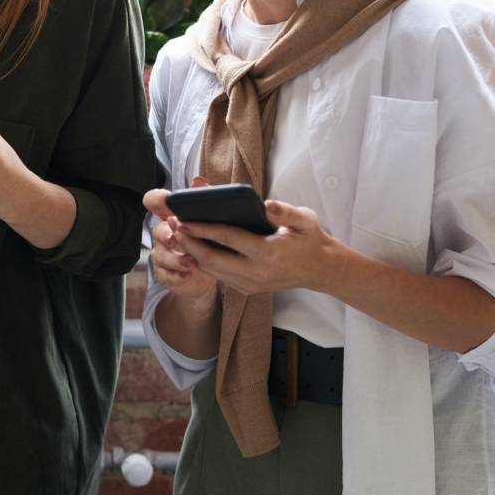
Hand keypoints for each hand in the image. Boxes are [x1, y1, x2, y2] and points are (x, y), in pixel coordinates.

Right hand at [143, 185, 218, 309]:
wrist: (213, 270)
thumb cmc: (210, 239)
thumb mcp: (210, 220)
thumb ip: (204, 199)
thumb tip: (199, 182)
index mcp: (171, 215)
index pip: (154, 201)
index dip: (156, 199)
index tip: (165, 198)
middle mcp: (163, 233)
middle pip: (158, 230)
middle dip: (167, 234)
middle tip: (178, 237)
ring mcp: (162, 254)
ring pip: (161, 255)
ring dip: (175, 259)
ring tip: (191, 262)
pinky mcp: (165, 273)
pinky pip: (165, 275)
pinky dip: (176, 276)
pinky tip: (187, 275)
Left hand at [173, 198, 339, 295]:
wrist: (320, 270)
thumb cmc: (310, 240)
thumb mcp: (305, 220)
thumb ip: (286, 212)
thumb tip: (266, 204)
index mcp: (269, 253)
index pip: (228, 239)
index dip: (203, 229)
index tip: (185, 219)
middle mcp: (256, 273)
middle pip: (212, 259)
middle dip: (189, 242)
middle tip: (174, 225)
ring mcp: (250, 284)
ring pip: (212, 270)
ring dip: (192, 253)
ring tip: (179, 234)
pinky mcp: (247, 289)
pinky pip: (219, 276)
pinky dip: (203, 262)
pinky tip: (194, 247)